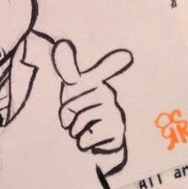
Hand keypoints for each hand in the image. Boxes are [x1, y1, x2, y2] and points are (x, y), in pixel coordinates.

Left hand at [52, 40, 132, 154]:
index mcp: (96, 82)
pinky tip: (93, 140)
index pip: (104, 69)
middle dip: (67, 118)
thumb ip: (67, 70)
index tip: (127, 55)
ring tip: (84, 130)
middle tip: (76, 121)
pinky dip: (83, 143)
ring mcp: (114, 112)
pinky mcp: (117, 131)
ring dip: (75, 132)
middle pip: (72, 105)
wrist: (100, 144)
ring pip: (78, 123)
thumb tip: (61, 43)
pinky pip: (86, 138)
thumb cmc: (84, 113)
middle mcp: (108, 94)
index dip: (113, 61)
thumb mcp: (71, 90)